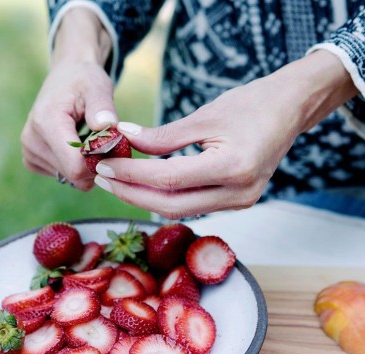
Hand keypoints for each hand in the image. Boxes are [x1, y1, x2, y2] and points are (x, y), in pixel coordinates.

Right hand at [21, 8, 114, 189]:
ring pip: (71, 179)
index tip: (114, 147)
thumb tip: (107, 125)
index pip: (75, 166)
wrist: (66, 77)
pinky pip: (64, 177)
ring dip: (87, 165)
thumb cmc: (84, 81)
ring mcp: (29, 152)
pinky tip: (77, 146)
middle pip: (75, 175)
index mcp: (46, 122)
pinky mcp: (31, 160)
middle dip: (96, 164)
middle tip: (105, 142)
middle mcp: (32, 140)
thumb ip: (103, 107)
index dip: (100, 163)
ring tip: (89, 139)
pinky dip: (76, 166)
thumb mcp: (98, 87)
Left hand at [93, 51, 356, 218]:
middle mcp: (239, 194)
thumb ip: (163, 136)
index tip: (105, 165)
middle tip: (104, 178)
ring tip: (119, 181)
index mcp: (233, 167)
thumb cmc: (251, 105)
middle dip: (132, 193)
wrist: (288, 110)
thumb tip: (125, 139)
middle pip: (171, 205)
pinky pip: (193, 206)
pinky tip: (146, 185)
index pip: (169, 180)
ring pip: (180, 209)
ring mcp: (241, 202)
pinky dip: (166, 197)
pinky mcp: (237, 202)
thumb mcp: (204, 116)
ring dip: (146, 198)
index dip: (132, 174)